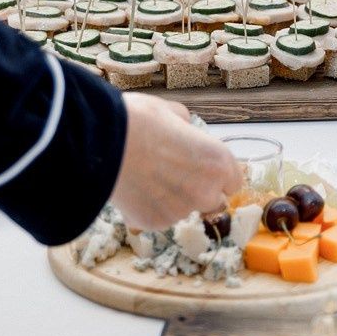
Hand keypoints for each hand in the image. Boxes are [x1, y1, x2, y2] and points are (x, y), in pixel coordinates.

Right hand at [110, 93, 242, 229]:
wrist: (103, 142)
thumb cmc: (140, 121)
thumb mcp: (172, 112)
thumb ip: (188, 129)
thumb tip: (184, 131)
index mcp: (217, 162)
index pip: (233, 182)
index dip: (217, 176)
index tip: (203, 170)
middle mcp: (205, 191)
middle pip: (212, 201)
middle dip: (196, 192)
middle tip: (172, 175)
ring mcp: (180, 211)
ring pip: (181, 210)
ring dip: (169, 200)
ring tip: (146, 177)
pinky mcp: (154, 223)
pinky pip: (155, 218)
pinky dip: (146, 208)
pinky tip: (132, 188)